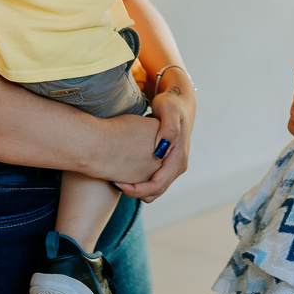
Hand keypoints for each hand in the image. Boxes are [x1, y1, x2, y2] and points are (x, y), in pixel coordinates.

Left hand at [116, 77, 195, 201]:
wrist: (178, 102)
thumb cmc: (171, 103)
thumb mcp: (169, 110)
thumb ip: (168, 128)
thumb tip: (161, 150)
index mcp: (178, 158)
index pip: (158, 185)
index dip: (138, 189)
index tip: (119, 183)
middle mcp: (177, 166)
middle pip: (156, 191)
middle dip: (134, 192)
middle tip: (114, 183)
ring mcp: (172, 166)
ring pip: (154, 189)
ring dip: (136, 188)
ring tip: (117, 179)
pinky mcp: (165, 164)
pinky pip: (152, 181)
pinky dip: (139, 181)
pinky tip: (124, 171)